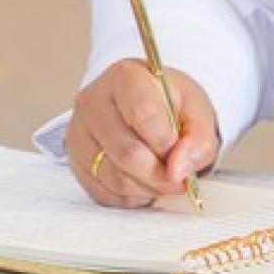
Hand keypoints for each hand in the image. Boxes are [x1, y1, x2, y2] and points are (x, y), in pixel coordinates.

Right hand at [65, 60, 218, 207]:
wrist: (144, 105)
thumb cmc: (170, 104)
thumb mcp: (197, 110)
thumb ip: (199, 138)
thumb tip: (178, 170)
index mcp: (125, 76)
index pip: (143, 114)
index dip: (167, 144)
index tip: (183, 157)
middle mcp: (93, 102)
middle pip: (127, 152)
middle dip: (160, 175)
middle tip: (179, 180)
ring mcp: (79, 133)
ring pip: (114, 178)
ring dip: (148, 188)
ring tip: (163, 178)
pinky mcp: (75, 162)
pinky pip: (104, 193)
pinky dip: (131, 196)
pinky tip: (143, 181)